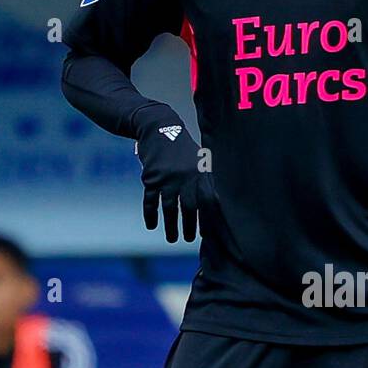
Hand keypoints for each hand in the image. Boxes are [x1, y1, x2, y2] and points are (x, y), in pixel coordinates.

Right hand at [135, 105, 214, 243]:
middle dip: (189, 225)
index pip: (207, 200)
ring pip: (169, 207)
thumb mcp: (199, 159)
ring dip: (171, 225)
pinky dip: (150, 214)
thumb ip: (207, 178)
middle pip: (189, 206)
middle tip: (189, 239)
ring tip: (172, 238)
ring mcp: (166, 178)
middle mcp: (184, 176)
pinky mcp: (150, 178)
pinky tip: (152, 226)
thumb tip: (218, 203)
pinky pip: (150, 200)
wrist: (158, 127)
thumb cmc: (182, 148)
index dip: (208, 218)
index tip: (208, 233)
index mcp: (200, 172)